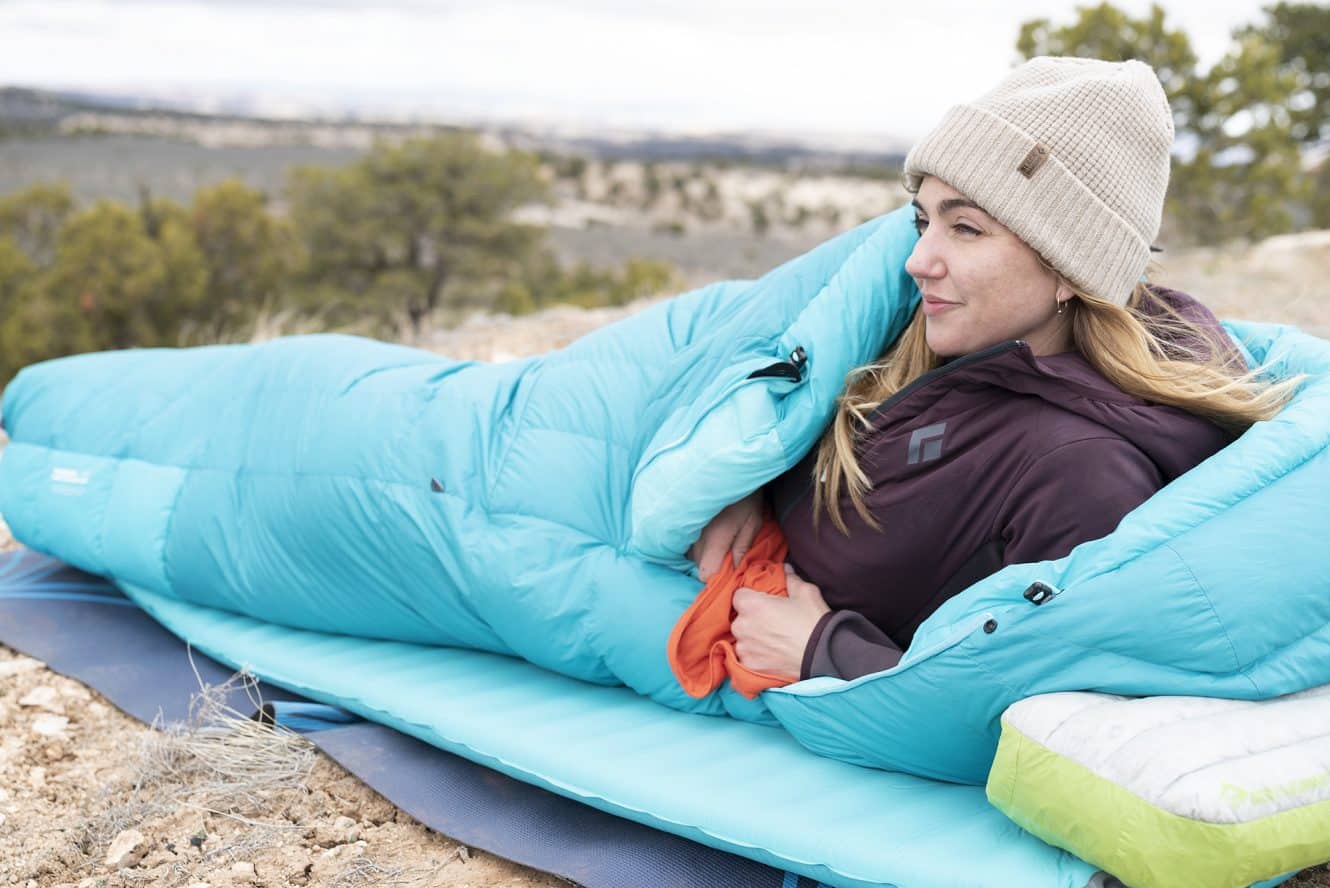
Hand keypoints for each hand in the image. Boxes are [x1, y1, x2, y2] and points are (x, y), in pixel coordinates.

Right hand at [687, 489, 763, 581]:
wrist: (729, 470)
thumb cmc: (746, 496)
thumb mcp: (752, 522)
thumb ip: (742, 549)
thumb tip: (735, 572)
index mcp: (715, 538)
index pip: (705, 573)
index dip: (716, 579)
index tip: (728, 574)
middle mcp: (696, 536)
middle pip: (698, 566)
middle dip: (713, 566)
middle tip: (729, 557)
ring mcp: (688, 529)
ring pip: (692, 555)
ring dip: (706, 555)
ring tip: (721, 543)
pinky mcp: (684, 522)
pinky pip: (689, 543)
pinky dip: (699, 545)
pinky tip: (711, 535)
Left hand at [731, 564, 829, 679]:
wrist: (824, 655)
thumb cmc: (813, 621)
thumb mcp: (805, 592)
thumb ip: (790, 578)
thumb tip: (786, 569)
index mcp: (751, 605)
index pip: (738, 596)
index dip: (751, 598)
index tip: (762, 603)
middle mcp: (742, 626)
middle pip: (739, 618)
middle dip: (751, 619)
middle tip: (770, 623)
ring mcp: (744, 648)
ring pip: (742, 639)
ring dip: (752, 639)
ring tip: (772, 641)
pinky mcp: (750, 666)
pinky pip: (746, 657)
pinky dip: (755, 656)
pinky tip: (771, 654)